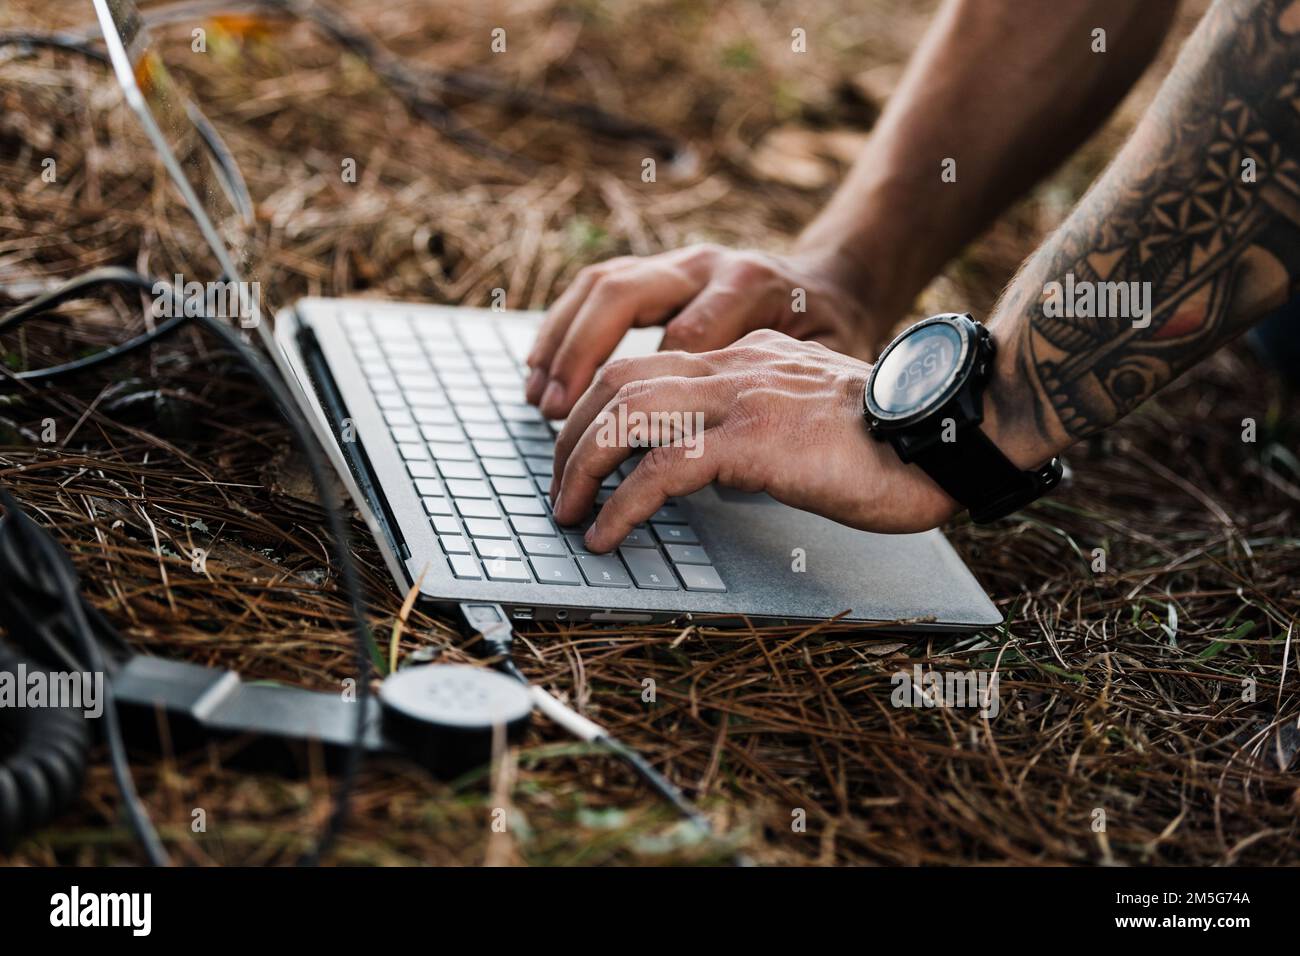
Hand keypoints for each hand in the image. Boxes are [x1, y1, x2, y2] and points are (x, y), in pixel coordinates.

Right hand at [526, 244, 886, 419]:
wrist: (834, 286)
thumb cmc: (832, 339)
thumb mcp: (828, 367)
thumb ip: (785, 398)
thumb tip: (734, 457)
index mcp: (752, 286)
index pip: (687, 336)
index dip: (654, 393)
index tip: (630, 445)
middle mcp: (709, 264)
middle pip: (625, 296)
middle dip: (583, 356)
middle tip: (557, 415)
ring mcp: (679, 263)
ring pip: (601, 286)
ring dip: (562, 343)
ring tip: (538, 399)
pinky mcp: (659, 271)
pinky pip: (596, 287)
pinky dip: (562, 328)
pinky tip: (541, 370)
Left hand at [549, 330, 961, 551]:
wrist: (948, 433)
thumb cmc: (889, 440)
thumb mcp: (808, 419)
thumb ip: (758, 426)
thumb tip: (716, 468)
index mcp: (744, 356)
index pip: (644, 365)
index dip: (595, 407)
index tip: (578, 449)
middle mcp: (734, 365)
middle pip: (617, 382)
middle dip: (571, 437)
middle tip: (559, 488)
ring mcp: (743, 397)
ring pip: (625, 415)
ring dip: (581, 467)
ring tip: (569, 514)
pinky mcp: (756, 440)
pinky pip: (663, 470)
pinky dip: (623, 506)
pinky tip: (610, 535)